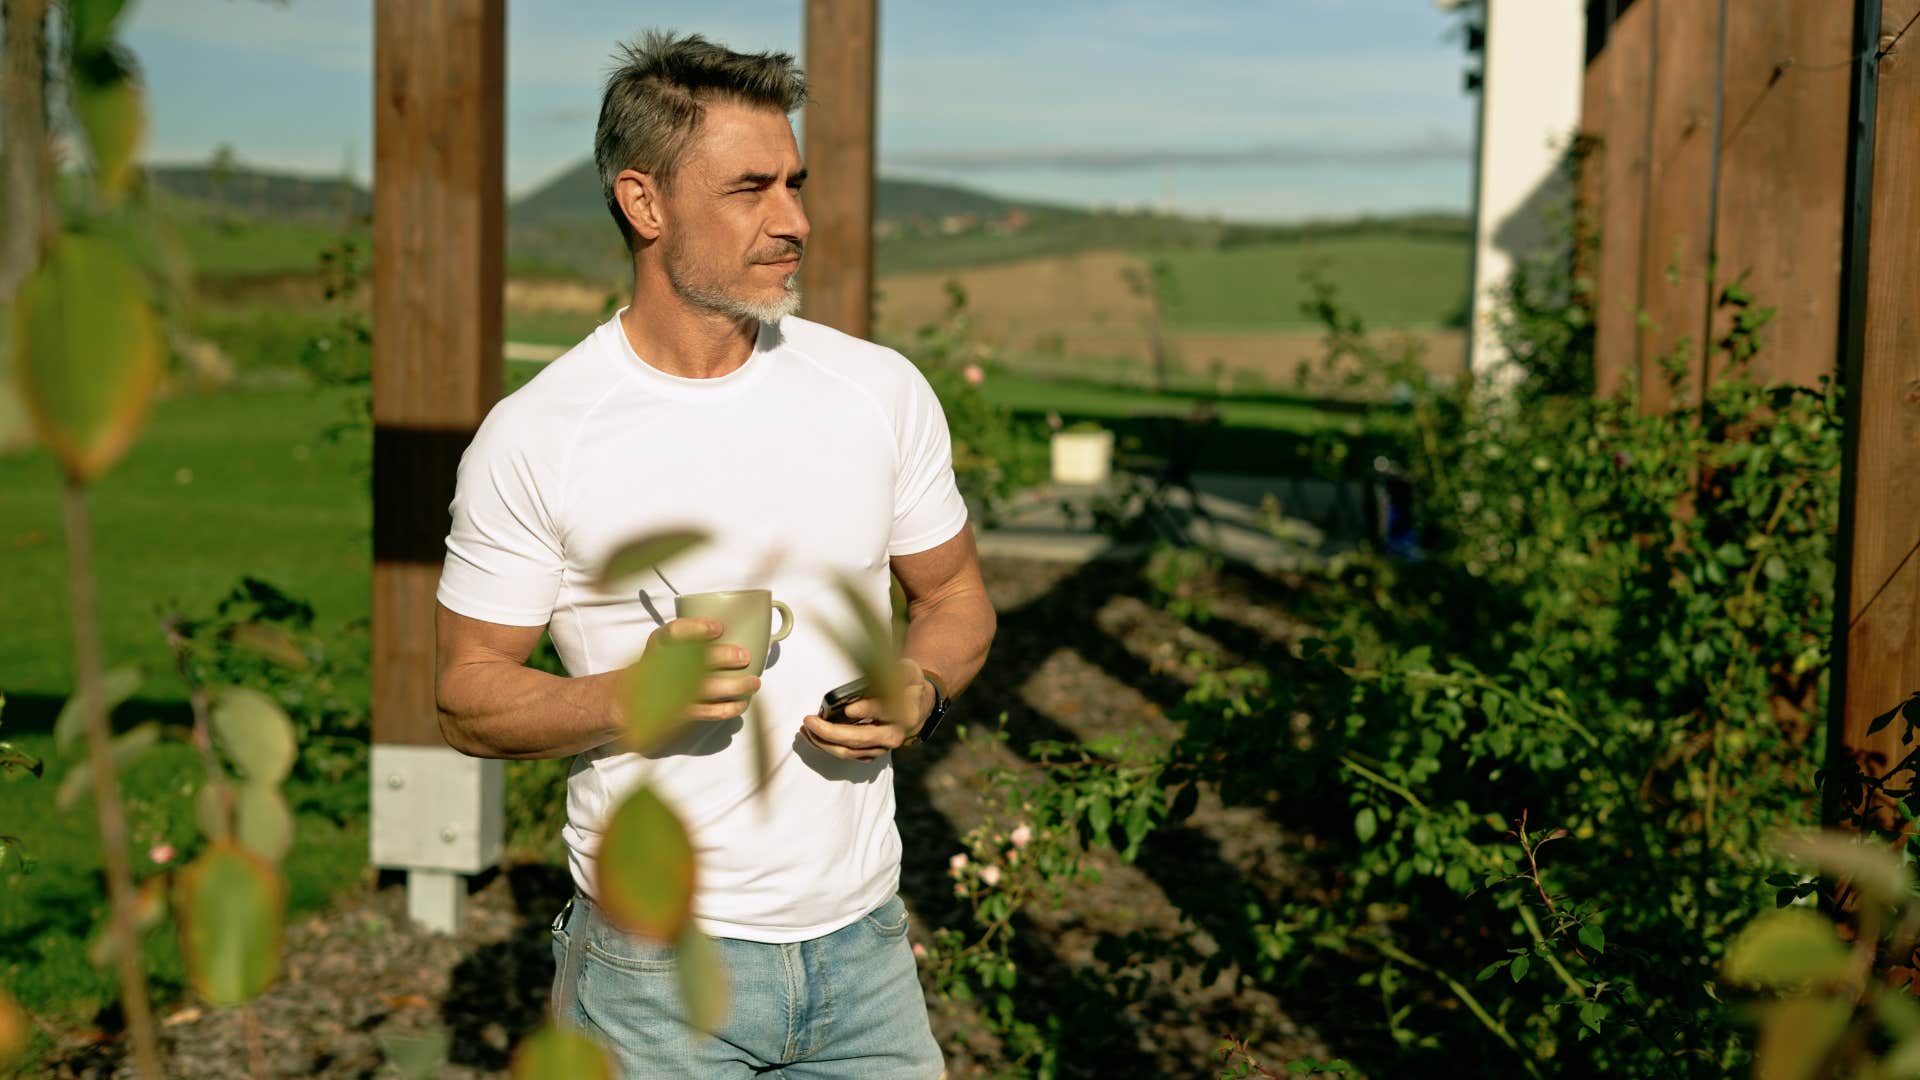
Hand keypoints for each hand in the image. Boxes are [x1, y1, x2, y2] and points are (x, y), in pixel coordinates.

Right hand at [652, 617, 759, 721]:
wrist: (640, 693)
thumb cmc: (663, 662)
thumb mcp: (669, 640)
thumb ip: (693, 632)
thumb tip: (735, 626)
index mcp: (660, 644)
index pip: (673, 632)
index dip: (697, 629)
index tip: (718, 627)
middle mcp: (663, 667)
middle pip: (694, 661)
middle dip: (723, 658)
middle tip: (744, 655)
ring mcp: (673, 692)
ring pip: (707, 689)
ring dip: (736, 686)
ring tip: (753, 682)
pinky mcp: (683, 711)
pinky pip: (710, 712)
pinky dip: (731, 707)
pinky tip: (742, 702)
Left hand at [799, 659, 931, 762]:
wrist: (918, 708)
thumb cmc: (908, 686)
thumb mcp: (910, 672)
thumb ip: (899, 670)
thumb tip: (881, 671)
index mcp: (905, 713)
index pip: (884, 712)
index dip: (867, 710)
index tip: (848, 708)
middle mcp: (893, 735)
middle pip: (860, 738)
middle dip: (831, 732)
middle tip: (810, 721)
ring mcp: (881, 747)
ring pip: (849, 751)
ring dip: (824, 742)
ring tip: (806, 728)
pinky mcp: (871, 753)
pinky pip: (846, 755)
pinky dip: (827, 747)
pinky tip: (813, 736)